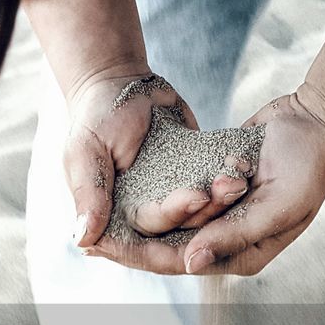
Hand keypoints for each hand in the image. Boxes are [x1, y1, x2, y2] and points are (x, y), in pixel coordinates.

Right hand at [66, 72, 250, 246]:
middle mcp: (145, 216)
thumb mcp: (85, 151)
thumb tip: (82, 240)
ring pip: (199, 215)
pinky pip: (212, 190)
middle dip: (200, 214)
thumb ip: (89, 194)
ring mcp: (171, 200)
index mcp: (115, 219)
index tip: (192, 200)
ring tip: (236, 180)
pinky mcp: (192, 181)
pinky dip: (225, 184)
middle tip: (219, 190)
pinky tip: (242, 172)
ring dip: (218, 202)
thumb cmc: (96, 116)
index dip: (169, 223)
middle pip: (176, 231)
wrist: (121, 83)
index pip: (140, 241)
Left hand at [88, 86, 324, 274]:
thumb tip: (188, 263)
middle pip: (167, 249)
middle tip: (87, 244)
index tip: (103, 251)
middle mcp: (227, 240)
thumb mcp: (276, 205)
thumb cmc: (308, 167)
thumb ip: (233, 234)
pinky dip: (151, 199)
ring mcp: (221, 215)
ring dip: (134, 226)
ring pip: (168, 226)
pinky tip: (120, 194)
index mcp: (242, 254)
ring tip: (97, 223)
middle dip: (128, 248)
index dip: (139, 259)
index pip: (180, 262)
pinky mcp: (214, 188)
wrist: (321, 122)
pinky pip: (177, 199)